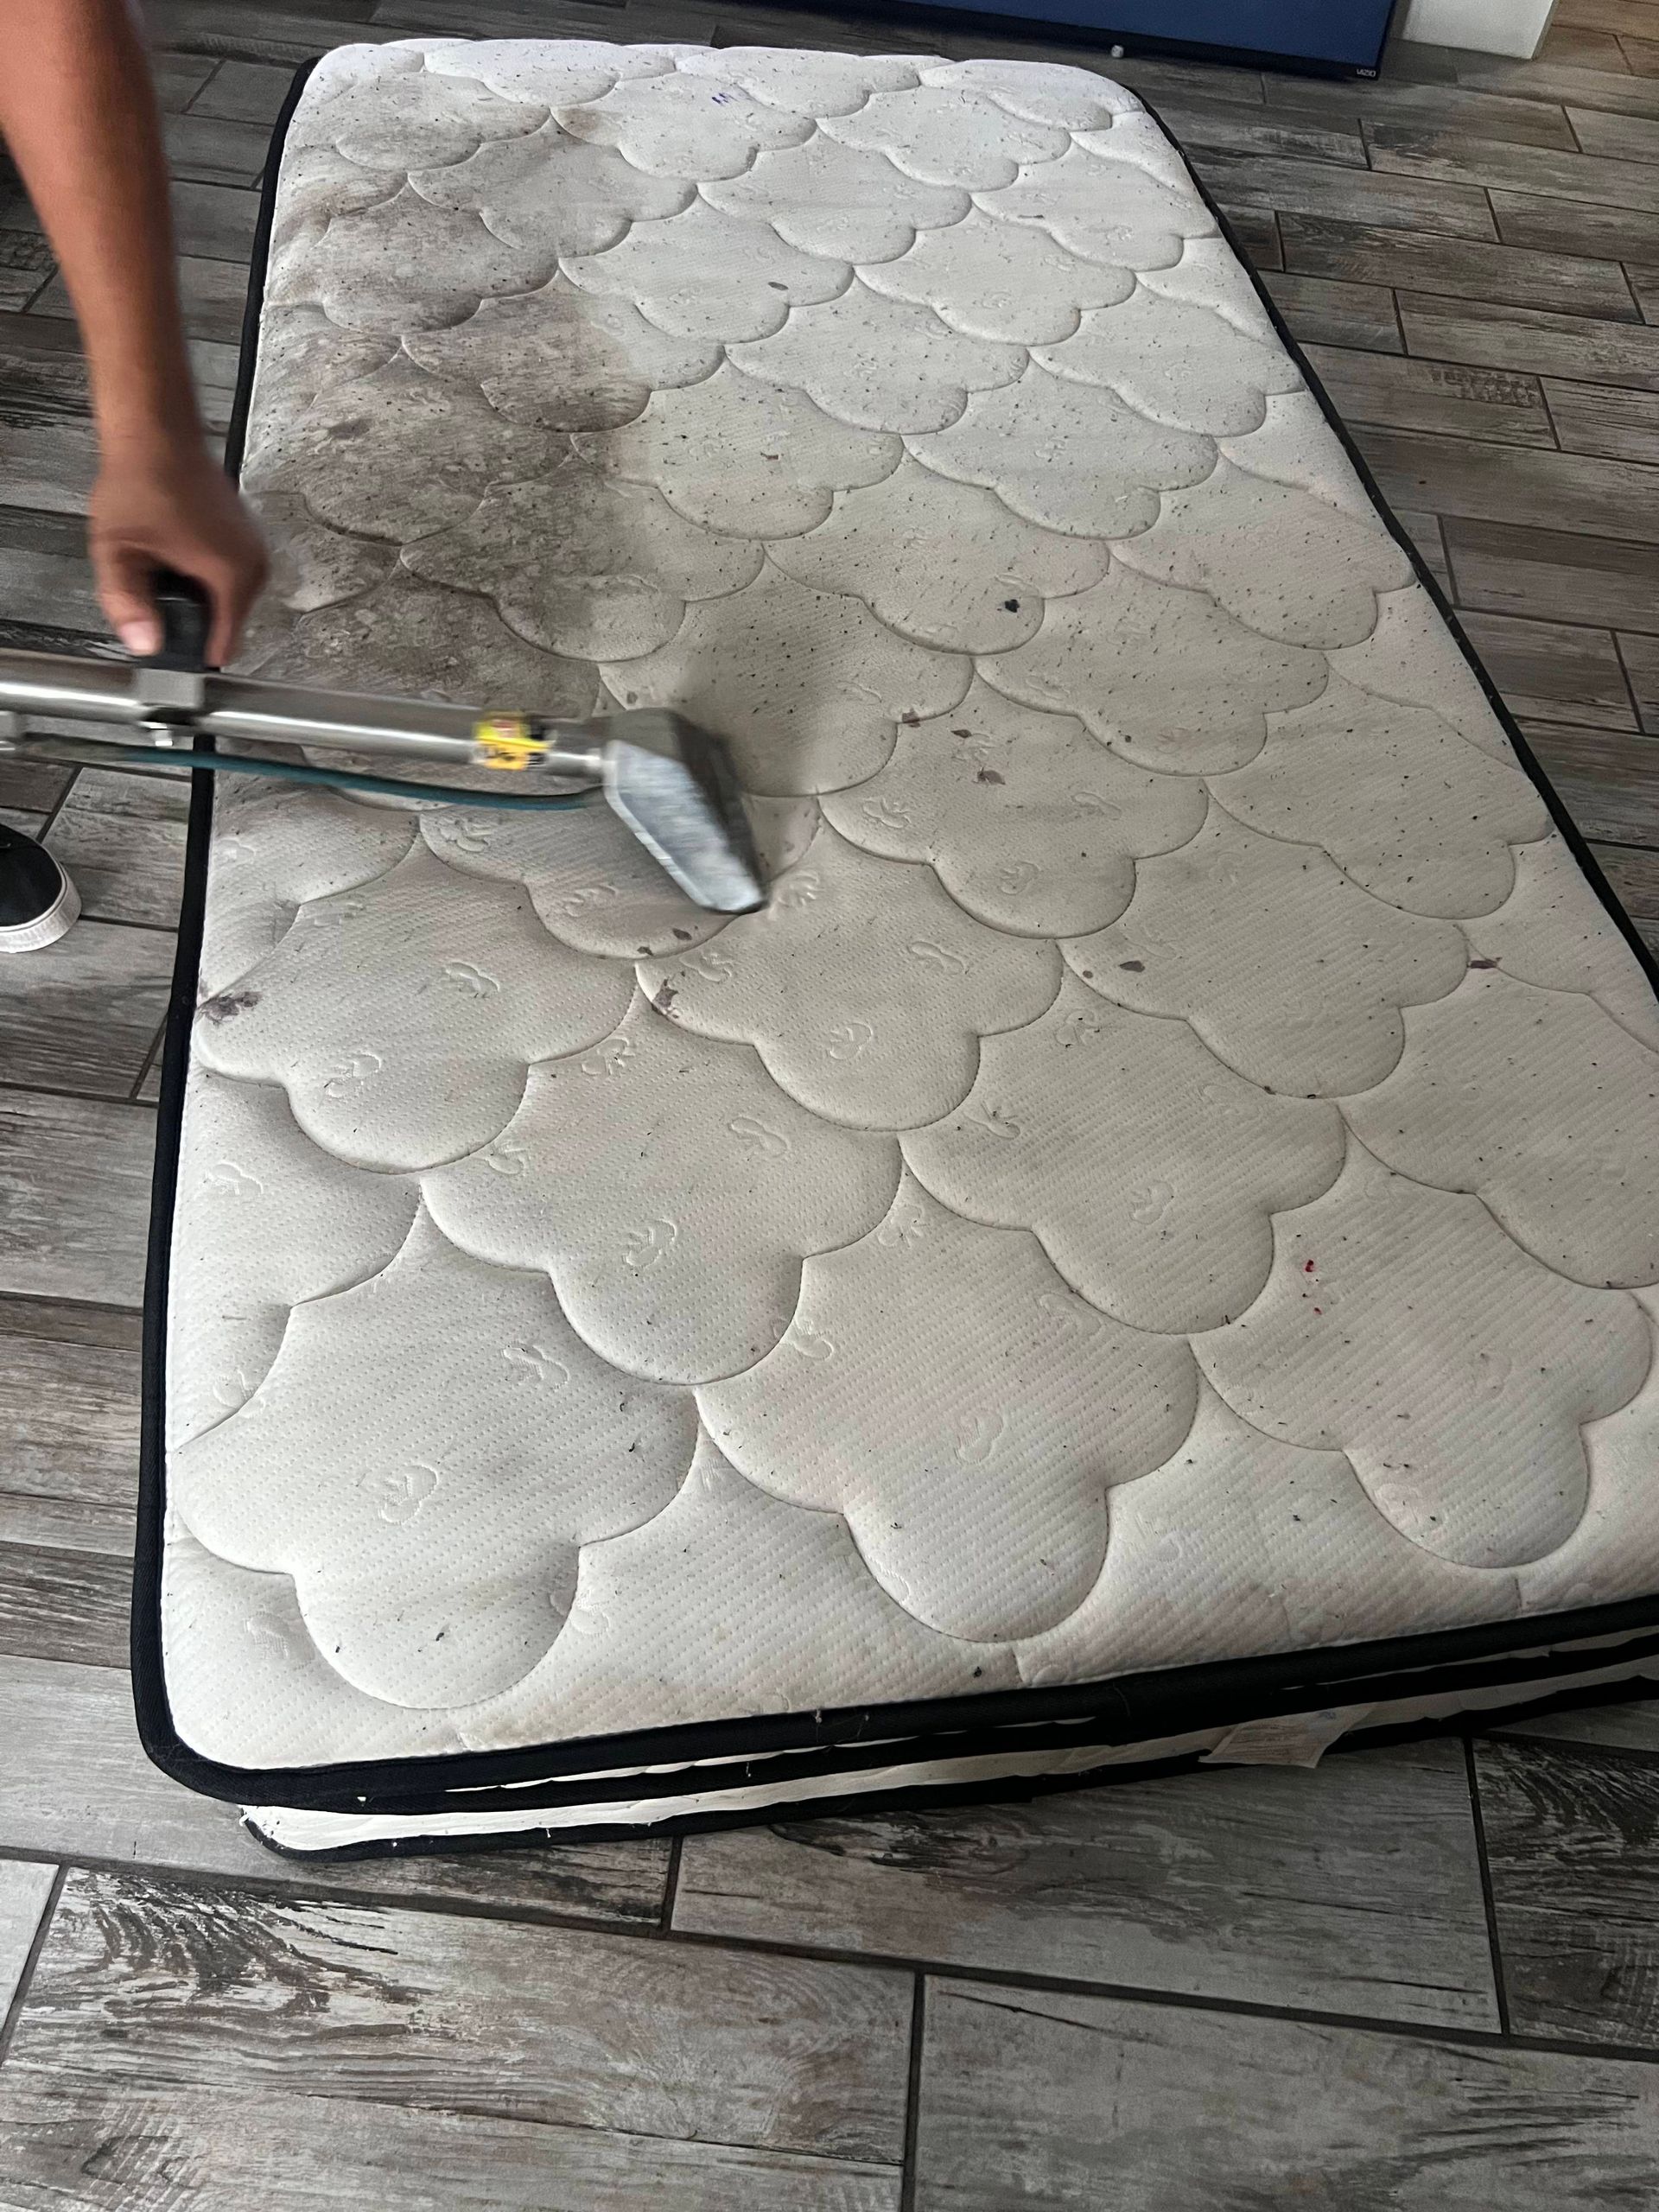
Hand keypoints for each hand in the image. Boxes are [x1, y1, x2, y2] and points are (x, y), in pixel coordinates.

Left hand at [88, 438, 267, 665]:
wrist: (157, 432)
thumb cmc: (141, 481)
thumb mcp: (118, 550)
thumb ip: (126, 603)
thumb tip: (145, 645)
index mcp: (231, 575)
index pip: (224, 647)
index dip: (190, 652)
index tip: (165, 639)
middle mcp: (254, 567)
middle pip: (223, 625)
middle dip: (188, 618)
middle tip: (154, 586)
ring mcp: (254, 552)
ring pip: (224, 602)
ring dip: (193, 596)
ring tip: (163, 563)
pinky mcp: (247, 539)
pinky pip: (226, 578)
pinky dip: (201, 575)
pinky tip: (175, 551)